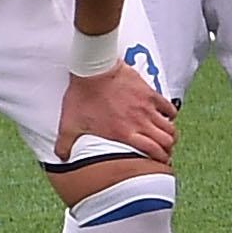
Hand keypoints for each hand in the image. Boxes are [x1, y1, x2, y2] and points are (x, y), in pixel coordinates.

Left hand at [55, 61, 176, 163]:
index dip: (160, 159)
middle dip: (167, 149)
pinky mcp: (150, 93)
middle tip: (164, 151)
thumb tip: (60, 158)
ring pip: (170, 127)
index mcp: (124, 133)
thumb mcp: (69, 124)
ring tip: (166, 137)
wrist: (94, 70)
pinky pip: (169, 107)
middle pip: (166, 140)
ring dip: (170, 134)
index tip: (160, 162)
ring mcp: (147, 107)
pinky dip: (170, 115)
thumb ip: (65, 144)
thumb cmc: (82, 97)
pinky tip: (165, 116)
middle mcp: (140, 122)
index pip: (152, 151)